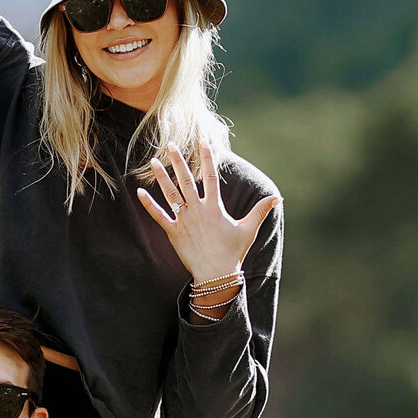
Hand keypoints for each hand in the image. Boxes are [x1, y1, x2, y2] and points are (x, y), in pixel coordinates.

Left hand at [136, 139, 276, 286]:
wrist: (217, 274)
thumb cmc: (233, 252)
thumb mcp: (248, 229)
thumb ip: (260, 210)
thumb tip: (279, 198)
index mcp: (215, 207)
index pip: (211, 177)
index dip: (208, 158)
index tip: (204, 142)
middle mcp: (198, 210)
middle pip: (187, 180)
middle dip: (179, 161)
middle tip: (171, 144)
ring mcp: (184, 221)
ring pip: (171, 194)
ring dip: (162, 177)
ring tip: (153, 161)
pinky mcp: (174, 233)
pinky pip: (159, 216)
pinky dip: (149, 204)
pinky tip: (138, 192)